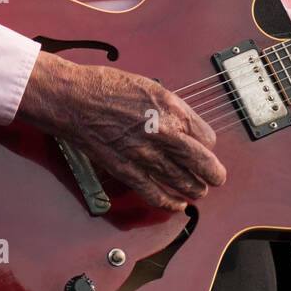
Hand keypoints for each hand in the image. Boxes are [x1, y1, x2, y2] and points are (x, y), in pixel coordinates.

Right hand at [17, 50, 226, 211]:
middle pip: (202, 163)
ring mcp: (145, 154)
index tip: (204, 146)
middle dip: (214, 174)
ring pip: (182, 181)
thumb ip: (171, 109)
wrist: (74, 99)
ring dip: (195, 189)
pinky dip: (170, 202)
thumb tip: (186, 126)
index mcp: (171, 108)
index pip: (207, 137)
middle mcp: (163, 132)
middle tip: (217, 177)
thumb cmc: (106, 87)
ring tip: (199, 190)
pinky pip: (155, 193)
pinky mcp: (126, 170)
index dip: (208, 144)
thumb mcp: (150, 87)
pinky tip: (177, 204)